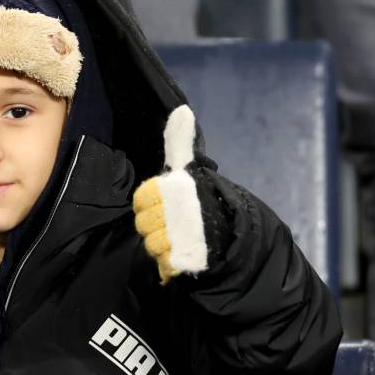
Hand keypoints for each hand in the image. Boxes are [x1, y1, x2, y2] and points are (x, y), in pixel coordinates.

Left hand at [133, 105, 209, 281]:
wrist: (233, 235)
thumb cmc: (203, 199)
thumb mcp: (189, 168)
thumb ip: (179, 142)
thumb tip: (183, 110)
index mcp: (171, 188)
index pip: (141, 199)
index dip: (149, 205)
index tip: (164, 205)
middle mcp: (173, 212)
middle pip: (143, 225)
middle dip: (155, 226)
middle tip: (173, 223)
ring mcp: (178, 237)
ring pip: (152, 245)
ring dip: (164, 244)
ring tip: (180, 238)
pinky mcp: (184, 260)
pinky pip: (164, 264)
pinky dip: (171, 263)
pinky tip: (183, 254)